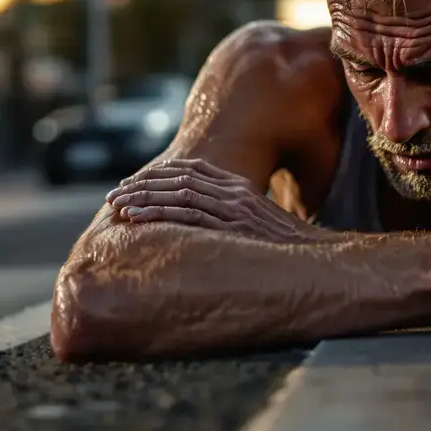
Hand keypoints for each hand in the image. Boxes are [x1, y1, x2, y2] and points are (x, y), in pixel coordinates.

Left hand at [105, 159, 339, 244]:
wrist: (317, 261)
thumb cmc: (285, 253)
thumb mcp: (257, 227)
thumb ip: (231, 221)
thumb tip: (202, 234)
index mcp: (239, 188)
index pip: (190, 170)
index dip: (157, 175)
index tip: (131, 185)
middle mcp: (235, 192)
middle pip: (179, 178)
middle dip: (141, 185)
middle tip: (113, 197)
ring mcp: (235, 208)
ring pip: (179, 193)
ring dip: (143, 199)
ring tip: (118, 208)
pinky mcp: (234, 226)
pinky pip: (188, 214)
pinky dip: (158, 214)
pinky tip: (137, 219)